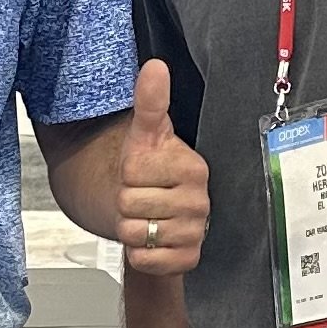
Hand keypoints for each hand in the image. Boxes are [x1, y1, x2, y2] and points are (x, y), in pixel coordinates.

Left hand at [115, 60, 210, 274]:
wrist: (160, 214)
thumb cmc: (152, 172)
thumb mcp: (147, 135)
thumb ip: (150, 102)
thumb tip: (155, 67)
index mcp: (194, 168)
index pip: (132, 173)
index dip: (126, 175)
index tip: (142, 174)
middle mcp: (200, 201)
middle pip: (129, 206)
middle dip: (125, 203)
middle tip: (142, 197)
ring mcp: (197, 232)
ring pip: (135, 234)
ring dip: (131, 228)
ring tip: (147, 217)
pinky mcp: (188, 259)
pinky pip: (145, 260)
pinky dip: (139, 254)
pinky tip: (152, 240)